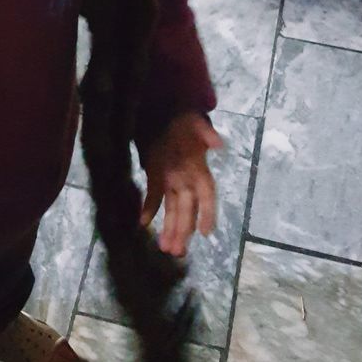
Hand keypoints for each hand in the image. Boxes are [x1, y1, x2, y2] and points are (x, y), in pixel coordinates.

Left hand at [140, 113, 222, 256]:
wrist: (165, 110)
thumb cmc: (184, 118)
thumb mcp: (194, 122)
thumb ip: (205, 133)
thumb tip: (219, 144)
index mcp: (199, 170)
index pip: (207, 196)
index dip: (208, 213)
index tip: (205, 232)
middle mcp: (187, 180)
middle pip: (187, 210)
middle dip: (183, 230)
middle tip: (177, 251)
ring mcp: (172, 181)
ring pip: (173, 209)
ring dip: (170, 228)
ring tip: (166, 248)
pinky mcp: (156, 176)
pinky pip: (154, 197)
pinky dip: (149, 209)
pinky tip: (143, 223)